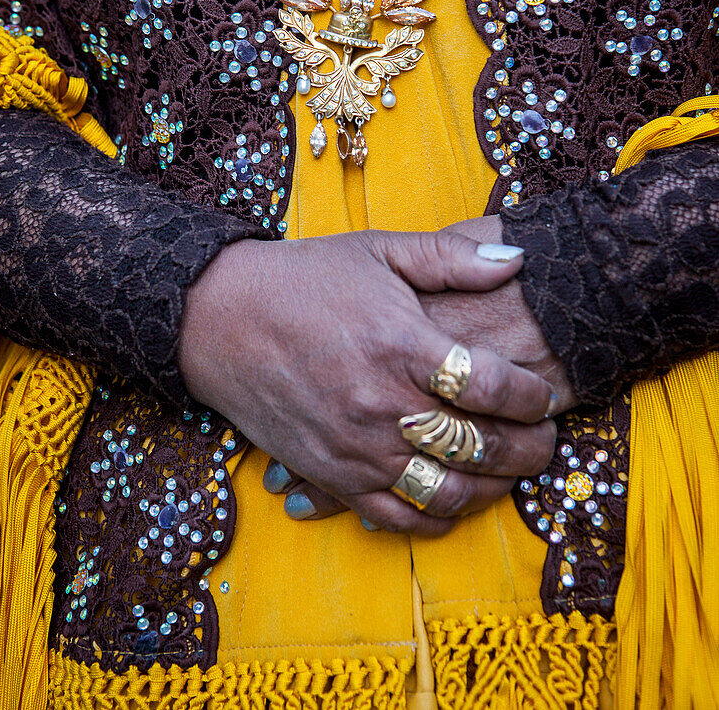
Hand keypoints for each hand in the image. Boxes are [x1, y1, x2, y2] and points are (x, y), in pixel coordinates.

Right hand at [179, 228, 556, 534]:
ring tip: (511, 473)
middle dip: (530, 449)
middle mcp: (381, 403)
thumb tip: (520, 259)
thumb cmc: (305, 278)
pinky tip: (457, 500)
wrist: (222, 318)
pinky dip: (436, 519)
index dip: (534, 397)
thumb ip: (452, 255)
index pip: (494, 387)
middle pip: (480, 446)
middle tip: (547, 440)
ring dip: (493, 490)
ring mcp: (355, 447)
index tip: (546, 395)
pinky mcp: (330, 475)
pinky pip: (396, 518)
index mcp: (400, 343)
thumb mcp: (379, 249)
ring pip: (446, 493)